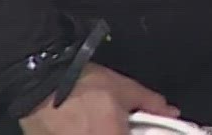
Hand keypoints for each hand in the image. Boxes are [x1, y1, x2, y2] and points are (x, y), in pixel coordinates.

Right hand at [20, 63, 174, 134]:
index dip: (135, 132)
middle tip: (115, 123)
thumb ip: (150, 103)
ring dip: (99, 131)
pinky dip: (81, 132)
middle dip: (118, 131)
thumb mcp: (125, 88)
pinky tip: (80, 125)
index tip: (135, 128)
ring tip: (94, 121)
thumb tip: (170, 111)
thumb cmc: (84, 85)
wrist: (41, 82)